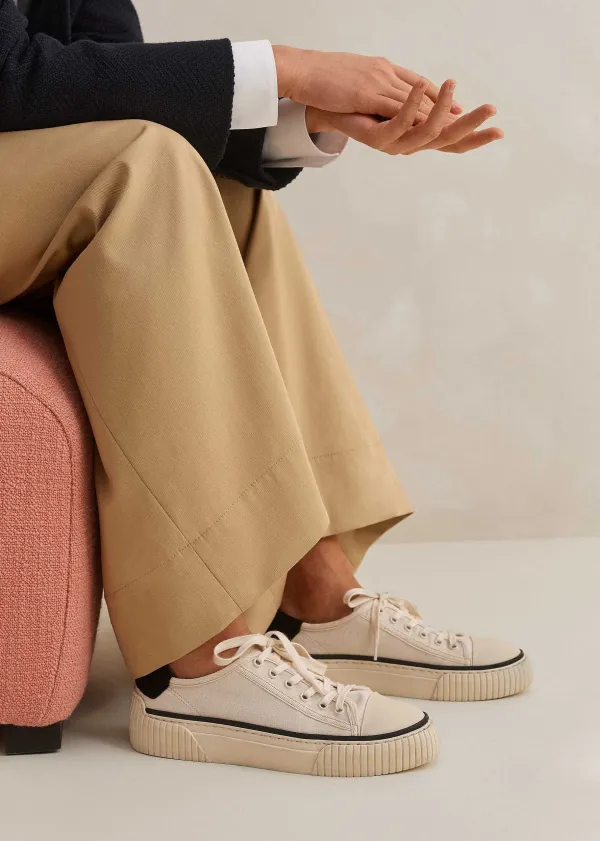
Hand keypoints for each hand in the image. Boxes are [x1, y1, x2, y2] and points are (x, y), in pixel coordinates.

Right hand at [272, 45, 462, 120]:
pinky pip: (397, 108)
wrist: (301, 70)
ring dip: (438, 113)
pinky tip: (431, 127)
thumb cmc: (319, 78)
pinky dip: (417, 117)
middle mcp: (385, 72)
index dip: (437, 95)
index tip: (455, 106)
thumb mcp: (349, 79)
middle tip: (472, 116)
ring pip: (415, 100)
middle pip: (423, 90)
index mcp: (381, 67)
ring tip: (460, 124)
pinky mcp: (368, 93)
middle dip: (447, 105)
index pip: (416, 81)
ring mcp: (378, 81)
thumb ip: (367, 85)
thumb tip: (373, 94)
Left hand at [306, 79, 502, 154]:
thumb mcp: (403, 98)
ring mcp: (393, 144)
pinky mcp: (378, 137)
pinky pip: (400, 123)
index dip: (476, 137)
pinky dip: (412, 105)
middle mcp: (409, 145)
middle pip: (446, 140)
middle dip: (470, 125)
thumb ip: (426, 103)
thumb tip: (453, 105)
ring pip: (426, 132)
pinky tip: (422, 86)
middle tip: (491, 109)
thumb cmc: (367, 100)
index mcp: (419, 137)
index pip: (454, 141)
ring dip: (441, 107)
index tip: (500, 129)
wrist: (330, 103)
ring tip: (453, 84)